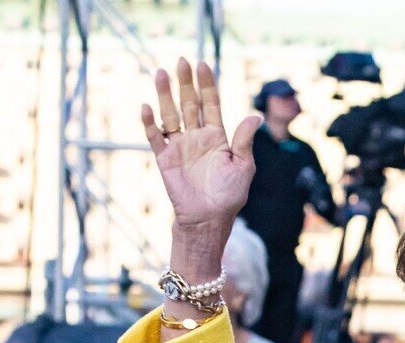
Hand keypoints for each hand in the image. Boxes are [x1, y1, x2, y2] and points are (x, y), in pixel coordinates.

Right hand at [140, 58, 260, 229]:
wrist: (209, 219)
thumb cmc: (229, 196)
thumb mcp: (243, 166)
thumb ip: (244, 141)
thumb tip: (257, 117)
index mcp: (217, 137)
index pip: (211, 105)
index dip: (207, 85)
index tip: (203, 65)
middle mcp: (197, 137)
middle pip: (190, 104)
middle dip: (186, 83)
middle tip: (182, 61)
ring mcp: (179, 146)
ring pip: (170, 115)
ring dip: (165, 95)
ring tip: (161, 73)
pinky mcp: (165, 159)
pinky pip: (155, 137)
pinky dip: (150, 123)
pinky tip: (147, 107)